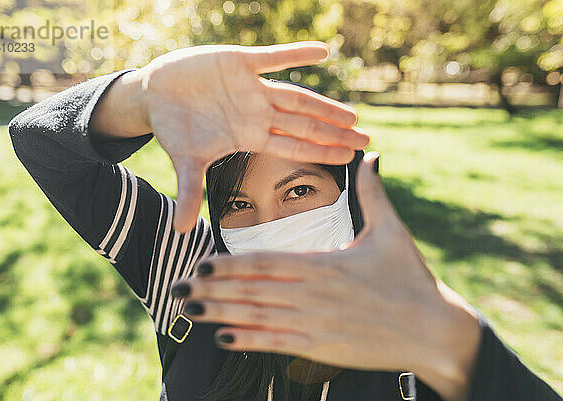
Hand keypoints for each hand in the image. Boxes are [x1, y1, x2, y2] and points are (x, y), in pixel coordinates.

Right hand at [138, 42, 367, 231]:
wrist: (158, 95)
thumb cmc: (175, 129)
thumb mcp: (185, 161)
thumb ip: (190, 192)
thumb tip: (182, 231)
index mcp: (251, 137)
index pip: (293, 147)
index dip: (321, 153)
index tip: (349, 159)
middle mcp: (258, 113)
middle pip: (305, 125)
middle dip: (334, 133)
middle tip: (365, 140)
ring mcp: (252, 88)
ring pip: (296, 97)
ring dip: (324, 106)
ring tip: (351, 115)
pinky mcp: (240, 62)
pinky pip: (273, 56)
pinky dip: (296, 53)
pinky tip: (323, 51)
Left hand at [171, 153, 480, 400]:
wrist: (433, 329)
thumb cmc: (411, 278)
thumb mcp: (392, 232)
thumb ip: (373, 194)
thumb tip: (371, 155)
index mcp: (324, 265)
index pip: (266, 263)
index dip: (230, 264)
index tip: (201, 262)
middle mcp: (312, 295)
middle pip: (251, 291)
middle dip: (211, 290)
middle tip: (177, 287)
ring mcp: (315, 324)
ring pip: (257, 319)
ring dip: (220, 315)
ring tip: (188, 311)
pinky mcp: (323, 347)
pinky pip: (278, 345)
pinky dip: (249, 342)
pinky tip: (224, 338)